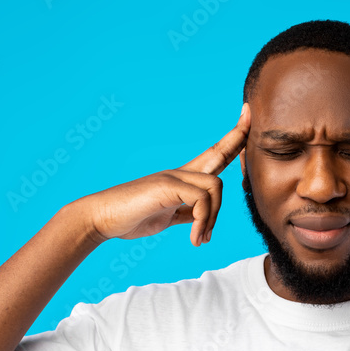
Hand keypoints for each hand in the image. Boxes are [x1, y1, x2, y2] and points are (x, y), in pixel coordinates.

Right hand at [77, 104, 250, 245]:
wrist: (100, 218)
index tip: (245, 116)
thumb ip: (186, 215)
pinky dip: (203, 222)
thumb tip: (200, 223)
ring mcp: (173, 177)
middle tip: (249, 111)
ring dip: (213, 218)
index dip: (231, 140)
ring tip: (200, 239)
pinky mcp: (167, 186)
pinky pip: (201, 200)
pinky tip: (195, 240)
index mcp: (182, 180)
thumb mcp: (166, 217)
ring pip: (215, 186)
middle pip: (217, 152)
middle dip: (238, 135)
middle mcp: (180, 173)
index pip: (213, 157)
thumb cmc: (130, 218)